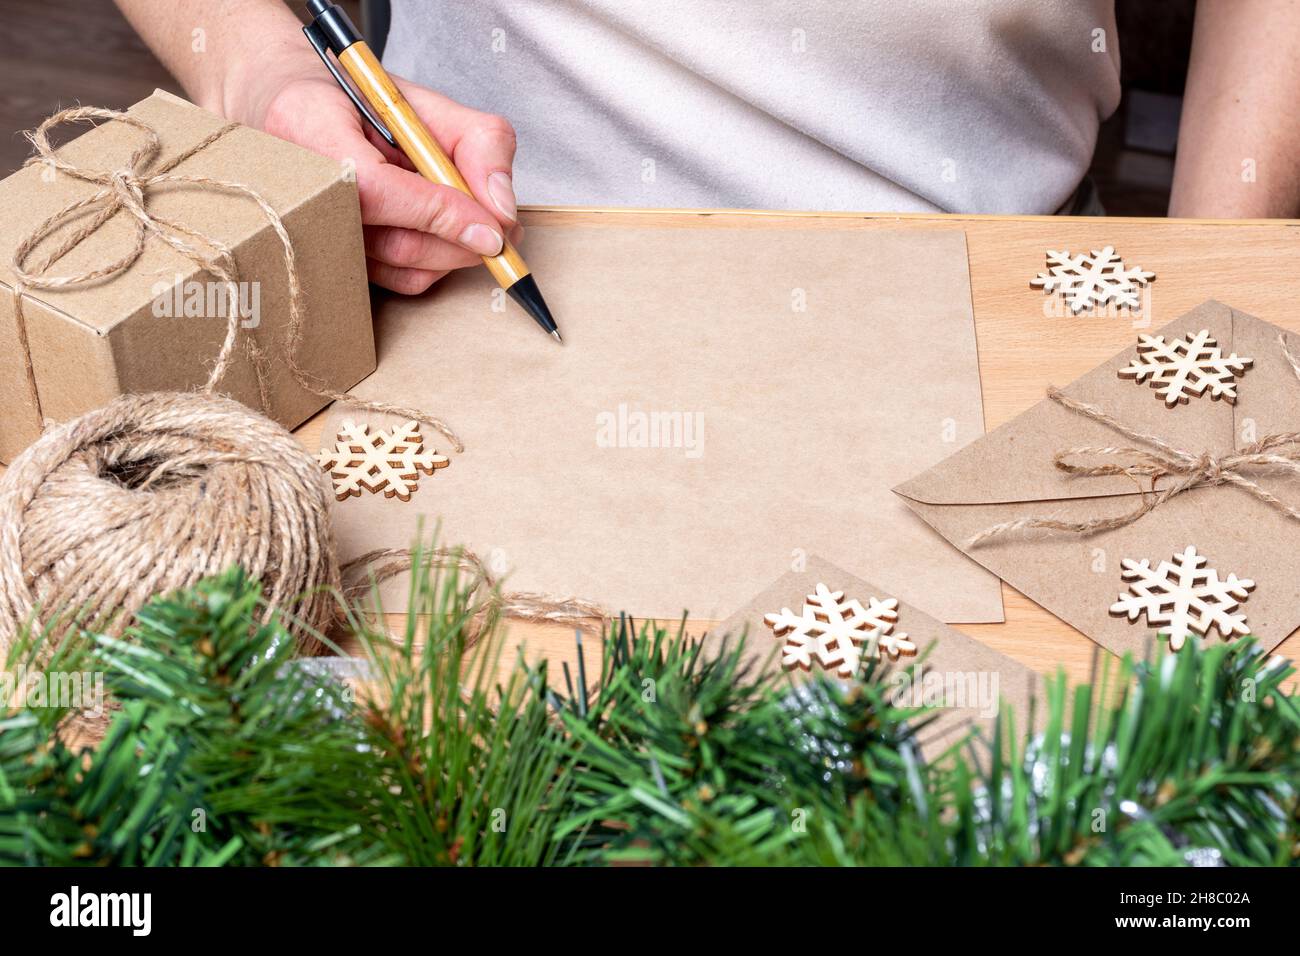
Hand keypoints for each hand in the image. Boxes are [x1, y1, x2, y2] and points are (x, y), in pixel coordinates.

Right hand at [239, 61, 521, 292]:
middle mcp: (305, 192)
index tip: (496, 229)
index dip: (443, 214)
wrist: (301, 116)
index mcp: (314, 133)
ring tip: (475, 222)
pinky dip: (436, 264)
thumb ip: (477, 140)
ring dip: (455, 253)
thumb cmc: (361, 106)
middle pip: (399, 243)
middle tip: (506, 231)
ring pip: (406, 269)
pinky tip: (443, 235)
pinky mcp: (340, 263)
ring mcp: (320, 237)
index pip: (379, 191)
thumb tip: (503, 207)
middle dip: (465, 243)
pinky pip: (400, 281)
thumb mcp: (428, 102)